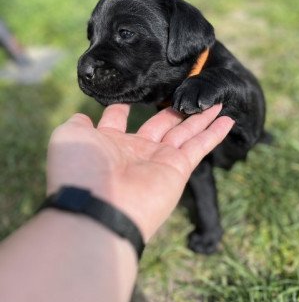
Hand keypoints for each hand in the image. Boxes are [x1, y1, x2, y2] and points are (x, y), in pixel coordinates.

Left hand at [47, 104, 233, 240]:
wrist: (98, 208)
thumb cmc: (80, 170)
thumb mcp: (68, 138)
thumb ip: (78, 124)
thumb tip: (82, 116)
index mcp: (109, 144)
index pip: (117, 121)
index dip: (122, 109)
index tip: (133, 95)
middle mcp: (136, 152)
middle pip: (160, 124)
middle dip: (173, 110)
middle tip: (189, 93)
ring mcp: (159, 161)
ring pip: (185, 132)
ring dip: (201, 118)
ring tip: (215, 101)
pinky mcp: (178, 169)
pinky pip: (199, 146)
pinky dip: (213, 133)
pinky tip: (226, 119)